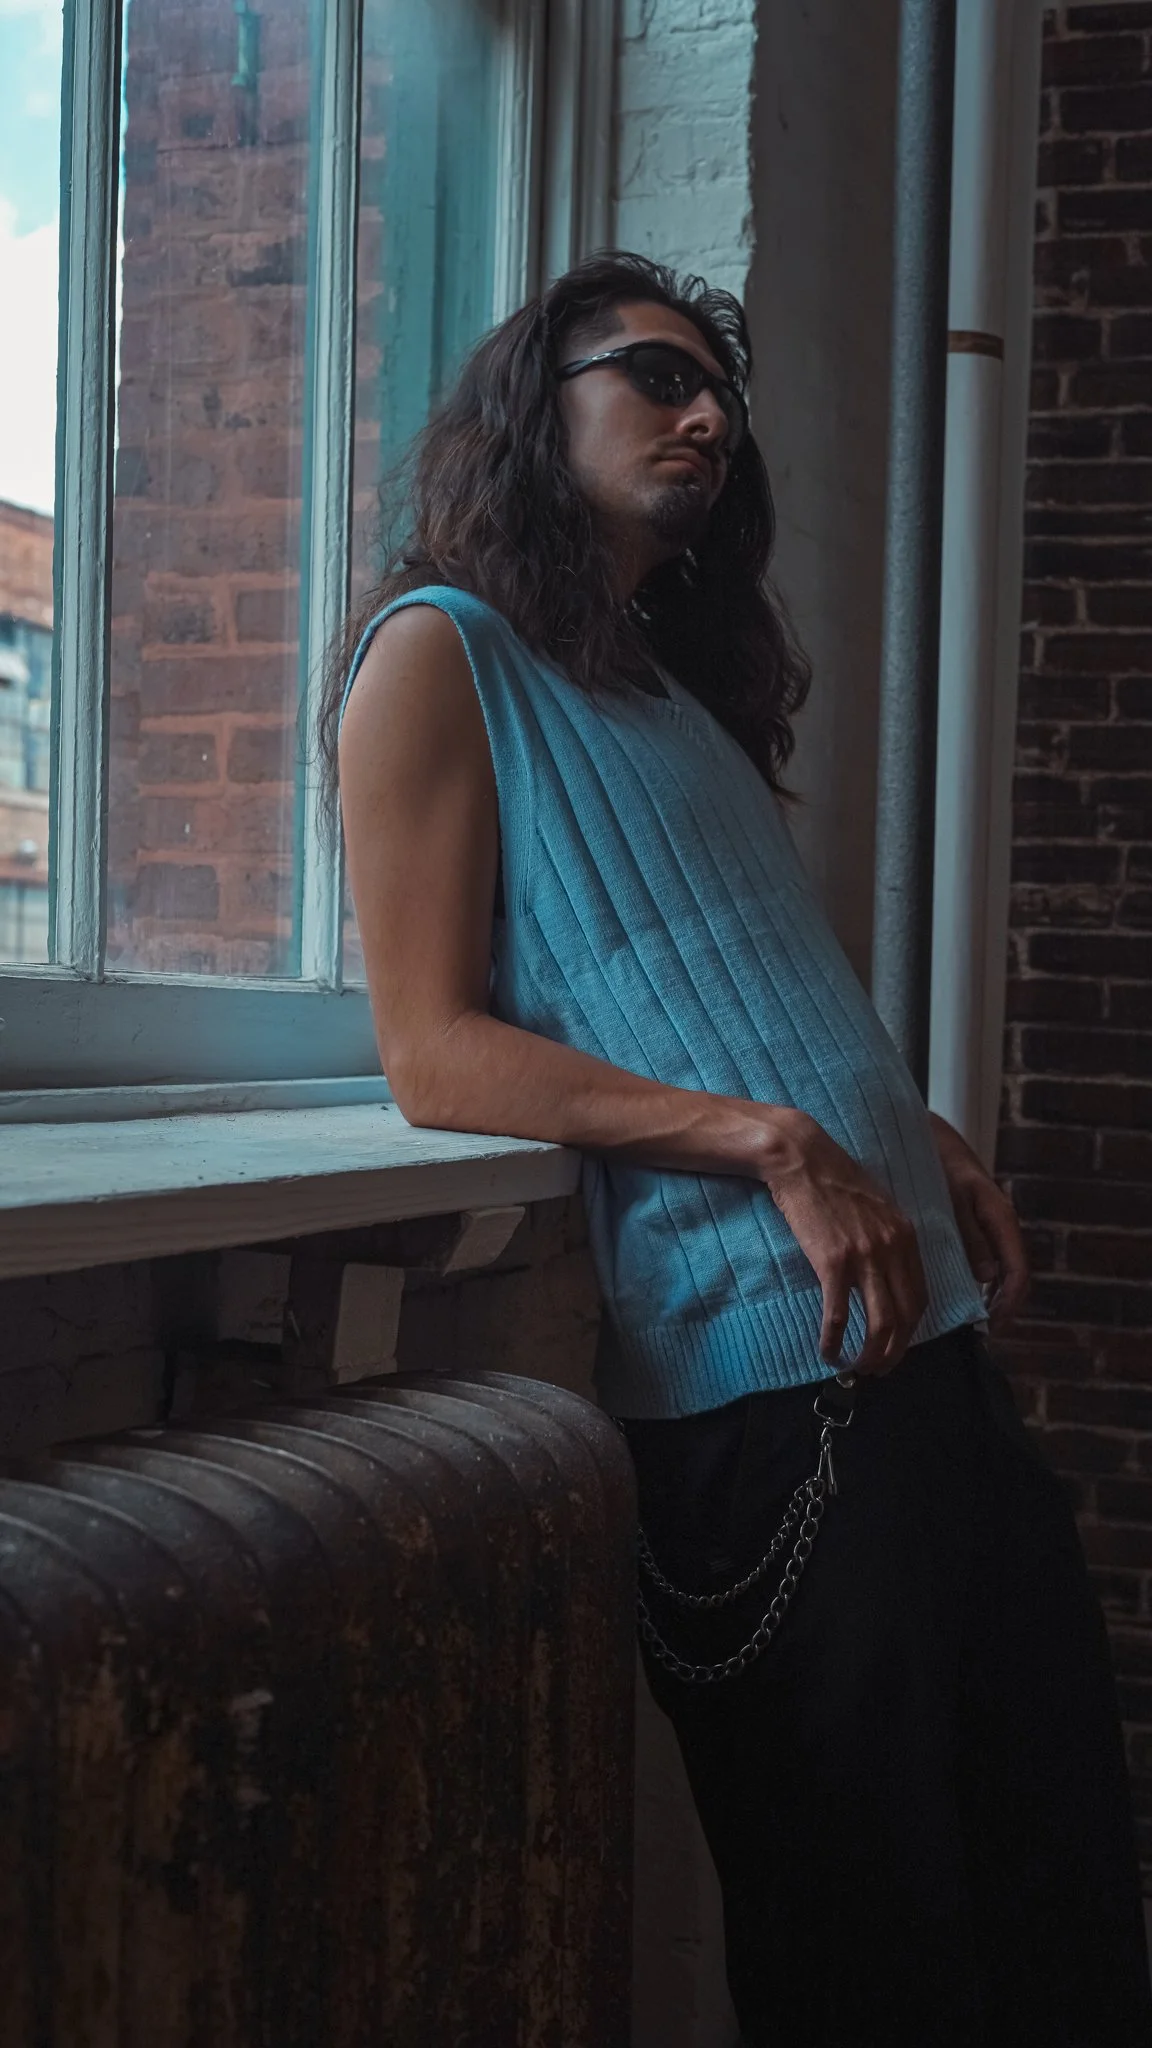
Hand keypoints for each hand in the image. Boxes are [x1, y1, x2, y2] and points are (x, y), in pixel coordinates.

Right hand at [761, 1111, 928, 1376]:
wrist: (802, 1157)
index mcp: (906, 1236)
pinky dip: (834, 1340)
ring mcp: (864, 1256)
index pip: (920, 1297)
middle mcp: (892, 1248)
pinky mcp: (832, 1261)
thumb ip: (888, 1237)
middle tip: (879, 1368)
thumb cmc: (833, 1178)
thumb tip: (885, 1270)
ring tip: (858, 1368)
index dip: (911, 1330)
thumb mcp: (876, 1205)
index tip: (896, 1344)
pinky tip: (827, 1352)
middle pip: (906, 1316)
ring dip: (871, 1355)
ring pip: (879, 1323)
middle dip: (895, 1351)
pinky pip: (838, 1314)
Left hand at [929, 1113, 1029, 1331]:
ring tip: (971, 1320)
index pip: (1017, 1272)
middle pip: (1013, 1276)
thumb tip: (988, 1276)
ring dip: (991, 1296)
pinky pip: (988, 1258)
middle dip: (1001, 1306)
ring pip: (1001, 1270)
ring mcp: (992, 1226)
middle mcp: (1002, 1225)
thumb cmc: (940, 1164)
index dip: (1008, 1303)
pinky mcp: (978, 1225)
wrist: (930, 1135)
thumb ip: (971, 1235)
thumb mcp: (954, 1200)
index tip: (992, 1326)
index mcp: (1001, 1219)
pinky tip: (962, 1293)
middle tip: (979, 1331)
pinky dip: (981, 1280)